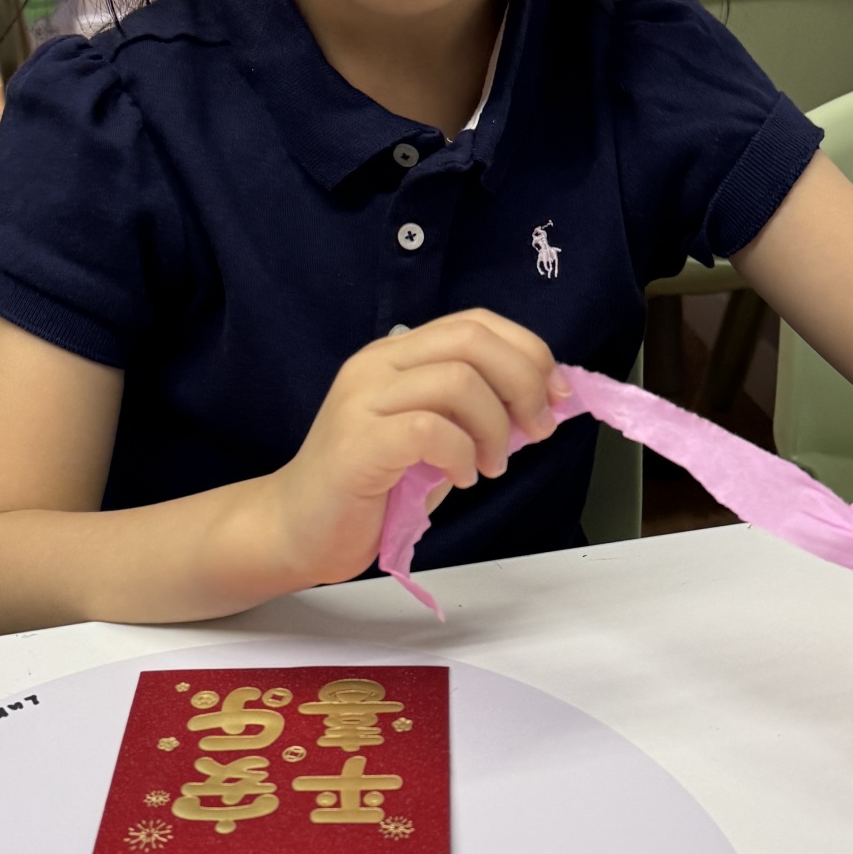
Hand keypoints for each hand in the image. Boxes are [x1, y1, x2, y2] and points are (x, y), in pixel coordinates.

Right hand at [263, 311, 566, 588]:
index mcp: (397, 355)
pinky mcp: (358, 442)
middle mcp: (377, 364)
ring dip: (495, 428)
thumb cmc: (370, 489)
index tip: (556, 395)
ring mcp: (363, 399)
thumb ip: (477, 414)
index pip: (475, 323)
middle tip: (535, 430)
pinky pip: (432, 430)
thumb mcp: (435, 440)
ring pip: (458, 381)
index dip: (528, 351)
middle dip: (524, 382)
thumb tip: (543, 402)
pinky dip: (462, 454)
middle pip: (472, 341)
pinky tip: (460, 478)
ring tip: (490, 466)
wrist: (296, 530)